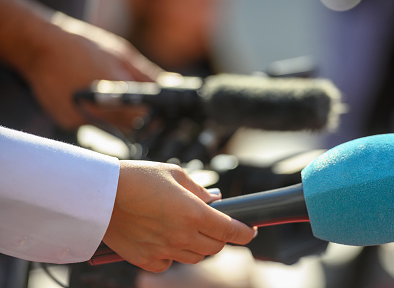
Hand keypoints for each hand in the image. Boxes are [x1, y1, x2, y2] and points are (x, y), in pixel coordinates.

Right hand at [21, 13, 163, 130]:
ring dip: (120, 119)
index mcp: (116, 96)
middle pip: (131, 128)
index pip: (147, 119)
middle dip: (141, 119)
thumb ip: (148, 76)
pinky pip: (93, 125)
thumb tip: (170, 87)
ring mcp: (82, 121)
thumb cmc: (82, 47)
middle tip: (142, 105)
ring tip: (111, 96)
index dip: (158, 118)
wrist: (38, 46)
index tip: (164, 114)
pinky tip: (90, 98)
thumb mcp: (122, 55)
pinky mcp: (69, 124)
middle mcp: (99, 113)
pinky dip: (99, 116)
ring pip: (113, 129)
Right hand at [103, 160, 256, 272]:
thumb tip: (216, 200)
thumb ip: (199, 190)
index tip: (250, 230)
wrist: (99, 194)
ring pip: (196, 257)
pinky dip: (172, 254)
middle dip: (221, 237)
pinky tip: (164, 239)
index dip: (245, 232)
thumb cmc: (137, 178)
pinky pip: (169, 263)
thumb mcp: (174, 174)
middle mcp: (182, 235)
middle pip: (216, 247)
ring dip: (199, 246)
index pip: (230, 230)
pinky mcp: (146, 260)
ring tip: (187, 229)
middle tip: (214, 224)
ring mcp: (164, 250)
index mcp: (193, 213)